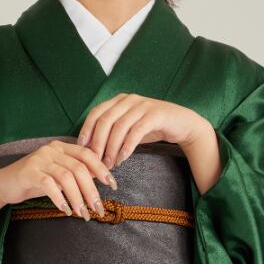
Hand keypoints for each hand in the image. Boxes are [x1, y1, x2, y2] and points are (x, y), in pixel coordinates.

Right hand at [0, 137, 117, 220]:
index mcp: (61, 147)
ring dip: (77, 198)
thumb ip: (76, 173)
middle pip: (79, 168)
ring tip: (82, 214)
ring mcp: (39, 159)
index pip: (87, 154)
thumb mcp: (58, 175)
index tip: (113, 185)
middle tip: (98, 208)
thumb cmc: (34, 181)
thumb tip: (101, 177)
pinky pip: (49, 185)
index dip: (102, 169)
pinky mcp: (29, 172)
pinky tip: (65, 210)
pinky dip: (60, 199)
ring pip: (66, 177)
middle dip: (91, 190)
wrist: (4, 184)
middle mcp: (51, 150)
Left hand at [76, 95, 211, 169]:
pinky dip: (127, 146)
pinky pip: (136, 131)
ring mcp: (142, 105)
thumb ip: (111, 135)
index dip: (86, 130)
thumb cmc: (151, 128)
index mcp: (119, 100)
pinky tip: (122, 158)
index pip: (96, 112)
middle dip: (98, 143)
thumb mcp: (128, 129)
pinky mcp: (155, 114)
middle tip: (95, 161)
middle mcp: (129, 99)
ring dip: (112, 148)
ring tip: (109, 164)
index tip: (82, 147)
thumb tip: (91, 151)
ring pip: (120, 127)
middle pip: (105, 121)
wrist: (181, 124)